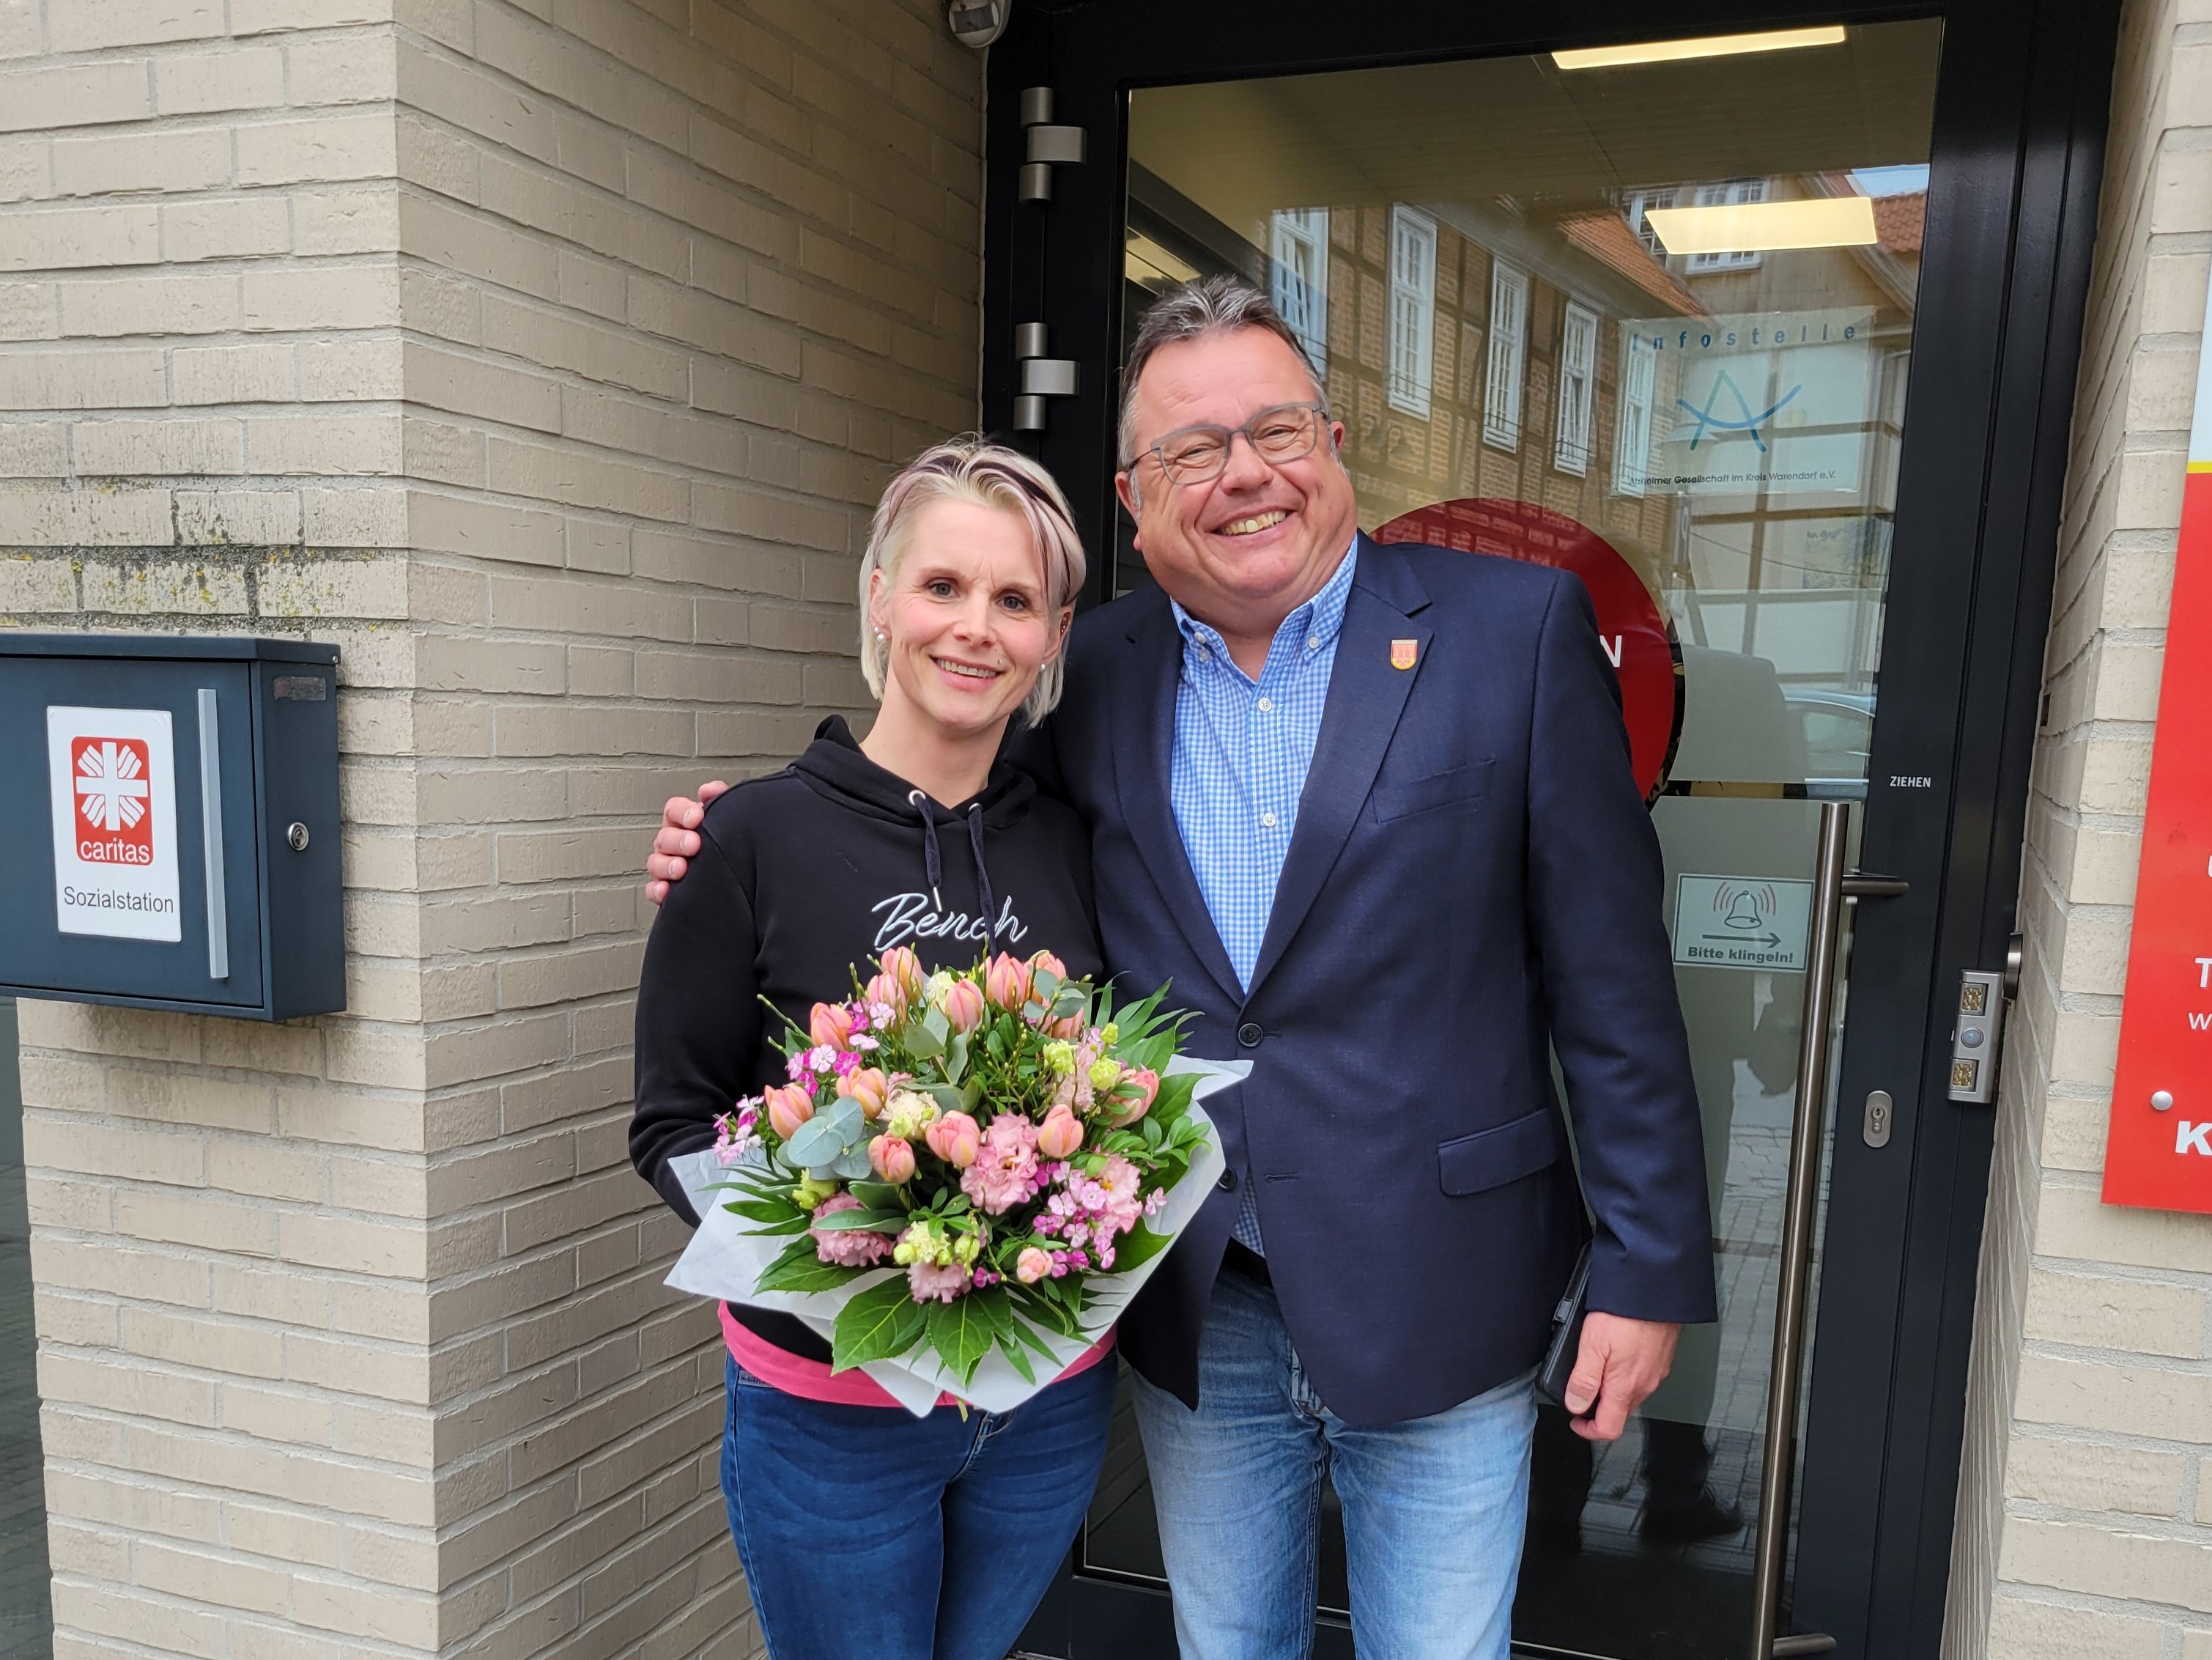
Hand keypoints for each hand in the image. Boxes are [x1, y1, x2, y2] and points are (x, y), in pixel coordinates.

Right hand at [645, 781, 728, 904]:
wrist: (737, 876)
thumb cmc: (725, 841)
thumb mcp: (726, 817)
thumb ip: (719, 799)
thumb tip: (710, 789)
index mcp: (684, 823)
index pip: (674, 810)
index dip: (682, 811)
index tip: (697, 817)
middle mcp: (672, 843)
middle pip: (664, 837)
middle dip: (678, 840)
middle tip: (694, 844)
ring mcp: (666, 865)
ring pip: (655, 862)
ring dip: (667, 865)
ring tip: (681, 868)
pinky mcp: (666, 889)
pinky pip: (654, 890)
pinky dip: (658, 890)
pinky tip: (667, 890)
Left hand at [1561, 1313, 1678, 1441]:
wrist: (1655, 1290)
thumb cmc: (1625, 1314)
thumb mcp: (1592, 1345)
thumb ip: (1583, 1379)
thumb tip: (1575, 1405)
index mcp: (1625, 1386)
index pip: (1609, 1428)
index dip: (1587, 1431)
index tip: (1575, 1421)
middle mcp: (1644, 1385)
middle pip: (1619, 1413)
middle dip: (1598, 1409)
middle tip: (1580, 1393)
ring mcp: (1655, 1373)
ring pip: (1630, 1395)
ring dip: (1612, 1391)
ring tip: (1595, 1370)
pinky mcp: (1661, 1360)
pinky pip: (1641, 1378)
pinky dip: (1625, 1376)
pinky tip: (1616, 1356)